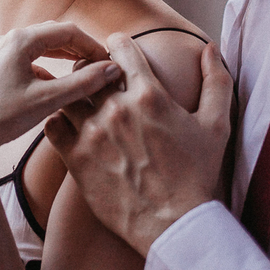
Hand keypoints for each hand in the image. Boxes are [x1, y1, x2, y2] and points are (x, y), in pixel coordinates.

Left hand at [0, 21, 121, 168]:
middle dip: (81, 48)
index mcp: (21, 40)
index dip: (93, 45)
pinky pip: (30, 58)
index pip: (69, 31)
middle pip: (56, 34)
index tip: (109, 62)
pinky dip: (49, 66)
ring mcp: (2, 52)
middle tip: (101, 65)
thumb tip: (113, 69)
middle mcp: (10, 39)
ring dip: (65, 56)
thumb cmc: (4, 116)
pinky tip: (58, 84)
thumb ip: (84, 82)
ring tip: (85, 71)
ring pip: (43, 46)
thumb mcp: (49, 99)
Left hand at [46, 37, 233, 255]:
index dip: (117, 45)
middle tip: (95, 77)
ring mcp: (93, 134)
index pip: (121, 49)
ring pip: (68, 95)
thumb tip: (208, 48)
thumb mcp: (217, 125)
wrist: (174, 224)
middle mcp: (117, 109)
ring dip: (73, 94)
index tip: (115, 50)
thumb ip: (216, 81)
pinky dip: (58, 121)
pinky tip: (70, 127)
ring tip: (81, 101)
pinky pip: (52, 125)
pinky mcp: (76, 158)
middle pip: (88, 70)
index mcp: (150, 95)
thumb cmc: (198, 174)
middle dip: (91, 69)